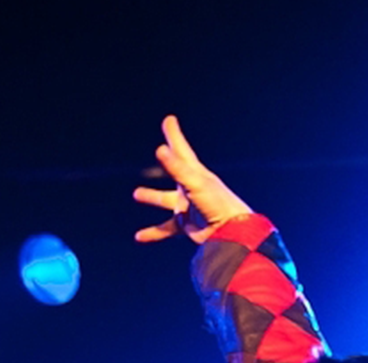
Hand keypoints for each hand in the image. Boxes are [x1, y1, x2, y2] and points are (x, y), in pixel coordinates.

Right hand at [132, 115, 253, 243]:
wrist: (230, 232)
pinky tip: (139, 237)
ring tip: (137, 194)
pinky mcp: (186, 224)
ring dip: (151, 197)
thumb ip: (177, 169)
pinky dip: (153, 232)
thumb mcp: (195, 183)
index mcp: (195, 173)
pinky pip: (165, 228)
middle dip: (168, 159)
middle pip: (174, 169)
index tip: (169, 120)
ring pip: (165, 200)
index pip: (181, 150)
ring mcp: (187, 206)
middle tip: (160, 148)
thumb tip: (161, 149)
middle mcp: (190, 187)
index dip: (174, 135)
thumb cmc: (217, 204)